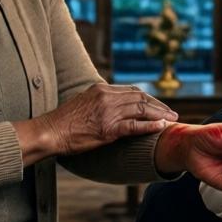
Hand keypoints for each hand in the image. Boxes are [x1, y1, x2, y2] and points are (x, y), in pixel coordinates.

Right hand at [36, 83, 178, 156]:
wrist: (50, 132)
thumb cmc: (64, 121)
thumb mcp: (82, 102)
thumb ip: (99, 101)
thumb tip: (113, 105)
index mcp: (101, 89)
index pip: (132, 91)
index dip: (148, 98)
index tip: (158, 105)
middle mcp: (107, 97)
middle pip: (140, 98)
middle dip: (158, 105)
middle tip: (171, 113)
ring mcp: (108, 113)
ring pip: (141, 110)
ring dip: (159, 115)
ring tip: (171, 120)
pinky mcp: (108, 129)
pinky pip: (135, 126)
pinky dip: (150, 126)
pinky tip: (161, 127)